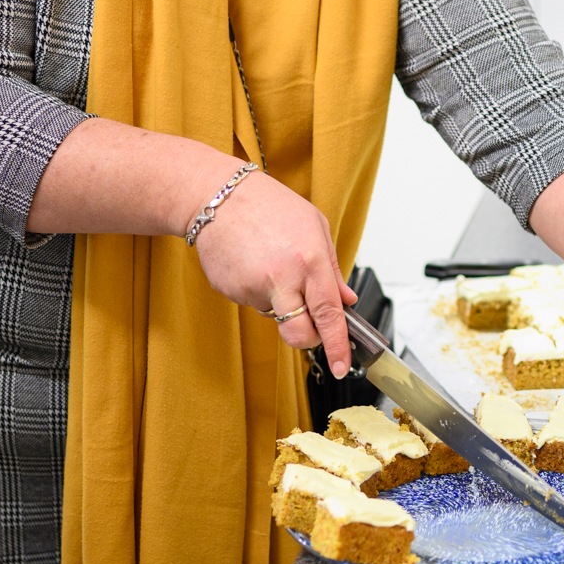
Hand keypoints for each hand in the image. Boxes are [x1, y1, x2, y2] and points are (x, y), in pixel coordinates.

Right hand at [194, 171, 355, 375]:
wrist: (217, 197)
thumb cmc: (269, 205)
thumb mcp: (314, 226)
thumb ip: (332, 268)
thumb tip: (346, 301)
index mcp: (310, 260)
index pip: (329, 315)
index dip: (338, 345)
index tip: (342, 366)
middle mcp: (282, 278)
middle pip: (299, 334)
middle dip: (308, 338)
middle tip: (309, 324)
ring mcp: (253, 287)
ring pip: (274, 315)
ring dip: (278, 300)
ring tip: (270, 263)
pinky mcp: (231, 291)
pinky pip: (252, 302)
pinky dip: (256, 289)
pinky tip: (252, 262)